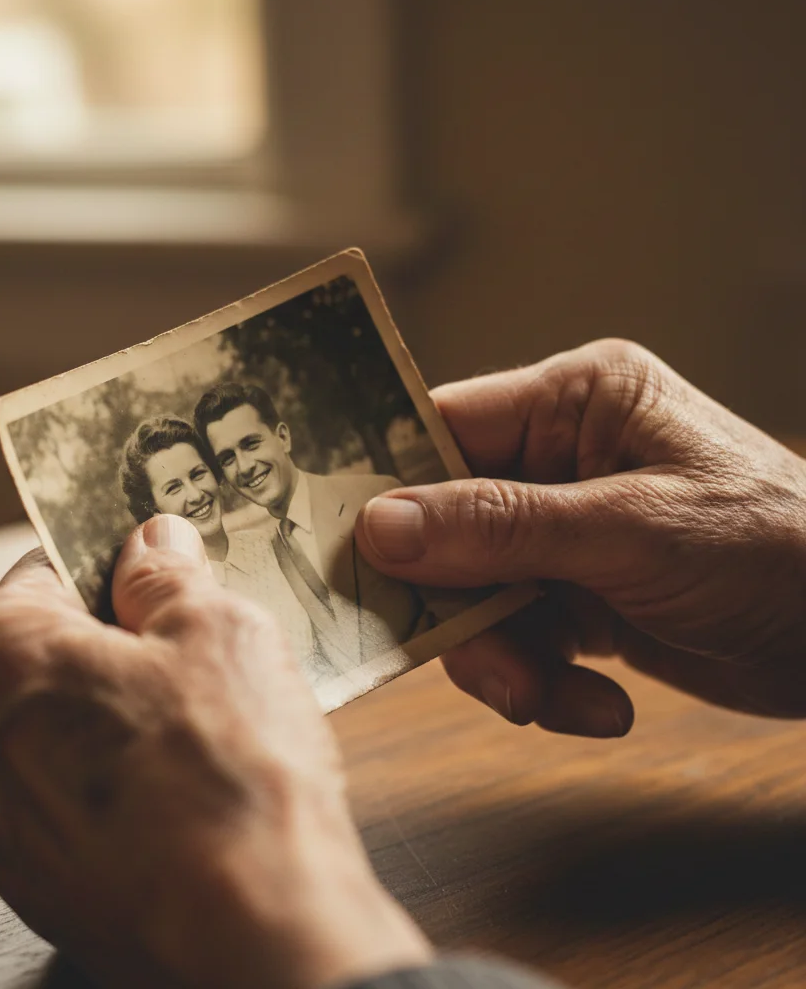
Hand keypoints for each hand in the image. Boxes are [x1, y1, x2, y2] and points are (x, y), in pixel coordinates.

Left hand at [0, 514, 429, 988]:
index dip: (111, 562)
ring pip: (65, 733)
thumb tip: (151, 543)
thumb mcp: (213, 627)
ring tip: (206, 725)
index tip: (159, 568)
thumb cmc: (227, 768)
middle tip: (197, 647)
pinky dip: (122, 783)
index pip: (43, 571)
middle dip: (120, 642)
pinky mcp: (41, 886)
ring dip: (122, 716)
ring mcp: (2, 828)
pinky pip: (77, 803)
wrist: (254, 931)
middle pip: (49, 657)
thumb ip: (166, 573)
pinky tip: (190, 787)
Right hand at [357, 339, 805, 735]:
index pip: (439, 428)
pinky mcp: (578, 594)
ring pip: (474, 593)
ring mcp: (565, 530)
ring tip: (547, 699)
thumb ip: (500, 526)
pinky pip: (518, 636)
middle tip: (486, 664)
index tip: (347, 551)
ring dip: (502, 658)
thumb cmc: (777, 547)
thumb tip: (378, 527)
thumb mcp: (631, 532)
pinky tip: (598, 707)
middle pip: (445, 524)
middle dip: (457, 604)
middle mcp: (557, 459)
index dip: (386, 487)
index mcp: (571, 403)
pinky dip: (542, 682)